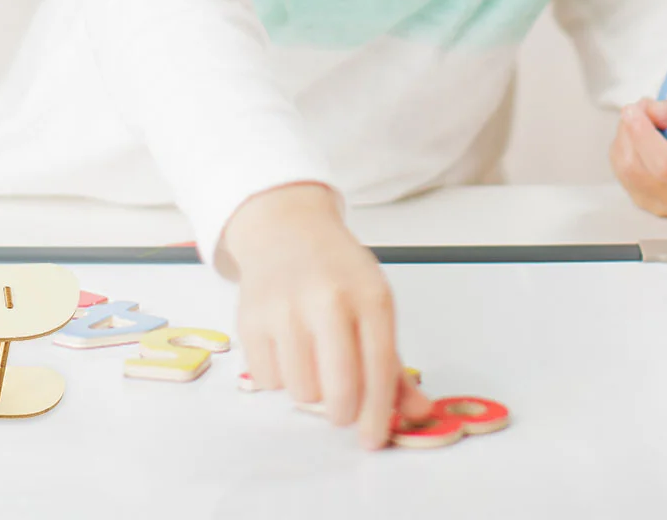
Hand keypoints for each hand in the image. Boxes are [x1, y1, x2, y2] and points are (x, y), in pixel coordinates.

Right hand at [217, 182, 431, 449]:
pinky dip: (279, 377)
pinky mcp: (250, 318)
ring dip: (309, 390)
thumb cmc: (336, 271)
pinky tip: (286, 348)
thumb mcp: (374, 302)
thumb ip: (393, 362)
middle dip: (343, 412)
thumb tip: (416, 412)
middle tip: (342, 407)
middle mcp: (327, 297)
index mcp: (369, 295)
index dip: (378, 413)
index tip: (372, 439)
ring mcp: (285, 307)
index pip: (379, 369)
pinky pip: (267, 381)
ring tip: (312, 361)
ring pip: (301, 391)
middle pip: (339, 389)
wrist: (286, 228)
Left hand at [610, 96, 666, 216]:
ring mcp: (662, 205)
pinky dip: (624, 143)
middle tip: (646, 104)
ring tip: (648, 116)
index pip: (666, 166)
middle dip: (631, 128)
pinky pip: (619, 167)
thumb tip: (654, 111)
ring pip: (623, 166)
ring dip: (626, 133)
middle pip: (636, 167)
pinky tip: (642, 134)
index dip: (643, 135)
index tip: (633, 109)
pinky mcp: (644, 199)